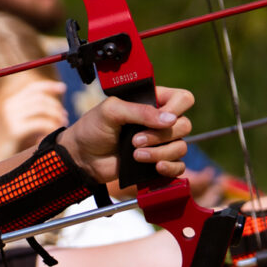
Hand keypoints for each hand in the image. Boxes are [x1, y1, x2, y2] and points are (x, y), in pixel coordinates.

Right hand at [0, 78, 67, 160]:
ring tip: (62, 125)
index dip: (49, 86)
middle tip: (65, 116)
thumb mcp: (19, 125)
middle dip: (56, 105)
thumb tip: (56, 108)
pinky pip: (40, 123)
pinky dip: (50, 128)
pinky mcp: (14, 130)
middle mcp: (9, 106)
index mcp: (9, 103)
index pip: (32, 88)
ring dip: (55, 116)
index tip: (63, 87)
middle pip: (40, 98)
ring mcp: (10, 117)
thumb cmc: (8, 146)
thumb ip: (32, 115)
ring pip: (42, 108)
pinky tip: (51, 135)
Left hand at [59, 87, 193, 183]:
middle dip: (160, 135)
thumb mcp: (111, 111)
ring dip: (160, 152)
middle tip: (135, 140)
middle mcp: (159, 121)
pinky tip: (156, 167)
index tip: (159, 117)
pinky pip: (178, 166)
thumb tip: (170, 120)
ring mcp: (160, 143)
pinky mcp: (158, 162)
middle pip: (184, 125)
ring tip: (136, 155)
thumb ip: (140, 111)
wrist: (82, 157)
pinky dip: (170, 168)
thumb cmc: (93, 128)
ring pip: (181, 147)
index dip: (176, 108)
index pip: (183, 99)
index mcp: (152, 102)